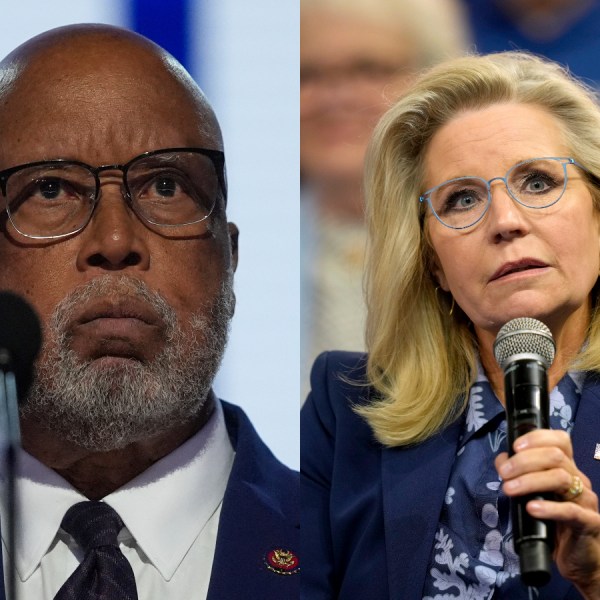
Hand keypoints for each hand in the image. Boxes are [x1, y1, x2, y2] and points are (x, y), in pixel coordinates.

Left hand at [495, 429, 599, 597]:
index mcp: (566, 468)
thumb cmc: (554, 521)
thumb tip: (502, 460)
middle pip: (555, 456)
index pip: (560, 440)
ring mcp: (586, 500)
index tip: (515, 446)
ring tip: (509, 489)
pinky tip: (531, 508)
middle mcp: (579, 479)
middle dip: (524, 461)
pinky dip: (548, 508)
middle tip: (504, 473)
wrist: (579, 558)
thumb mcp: (534, 494)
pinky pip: (570, 511)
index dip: (537, 437)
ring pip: (560, 478)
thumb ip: (520, 475)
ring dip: (530, 481)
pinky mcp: (589, 523)